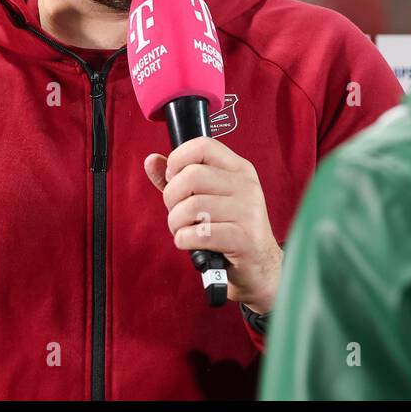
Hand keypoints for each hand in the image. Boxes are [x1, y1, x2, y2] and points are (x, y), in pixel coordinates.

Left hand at [144, 137, 283, 313]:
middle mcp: (246, 186)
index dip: (178, 159)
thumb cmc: (229, 228)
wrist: (259, 266)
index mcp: (239, 169)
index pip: (203, 145)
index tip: (173, 178)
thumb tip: (151, 161)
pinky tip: (190, 243)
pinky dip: (184, 240)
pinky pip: (199, 234)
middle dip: (172, 197)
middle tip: (176, 211)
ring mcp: (248, 212)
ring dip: (176, 223)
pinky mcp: (244, 239)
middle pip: (191, 175)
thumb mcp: (207, 197)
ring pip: (191, 206)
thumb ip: (178, 179)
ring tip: (184, 229)